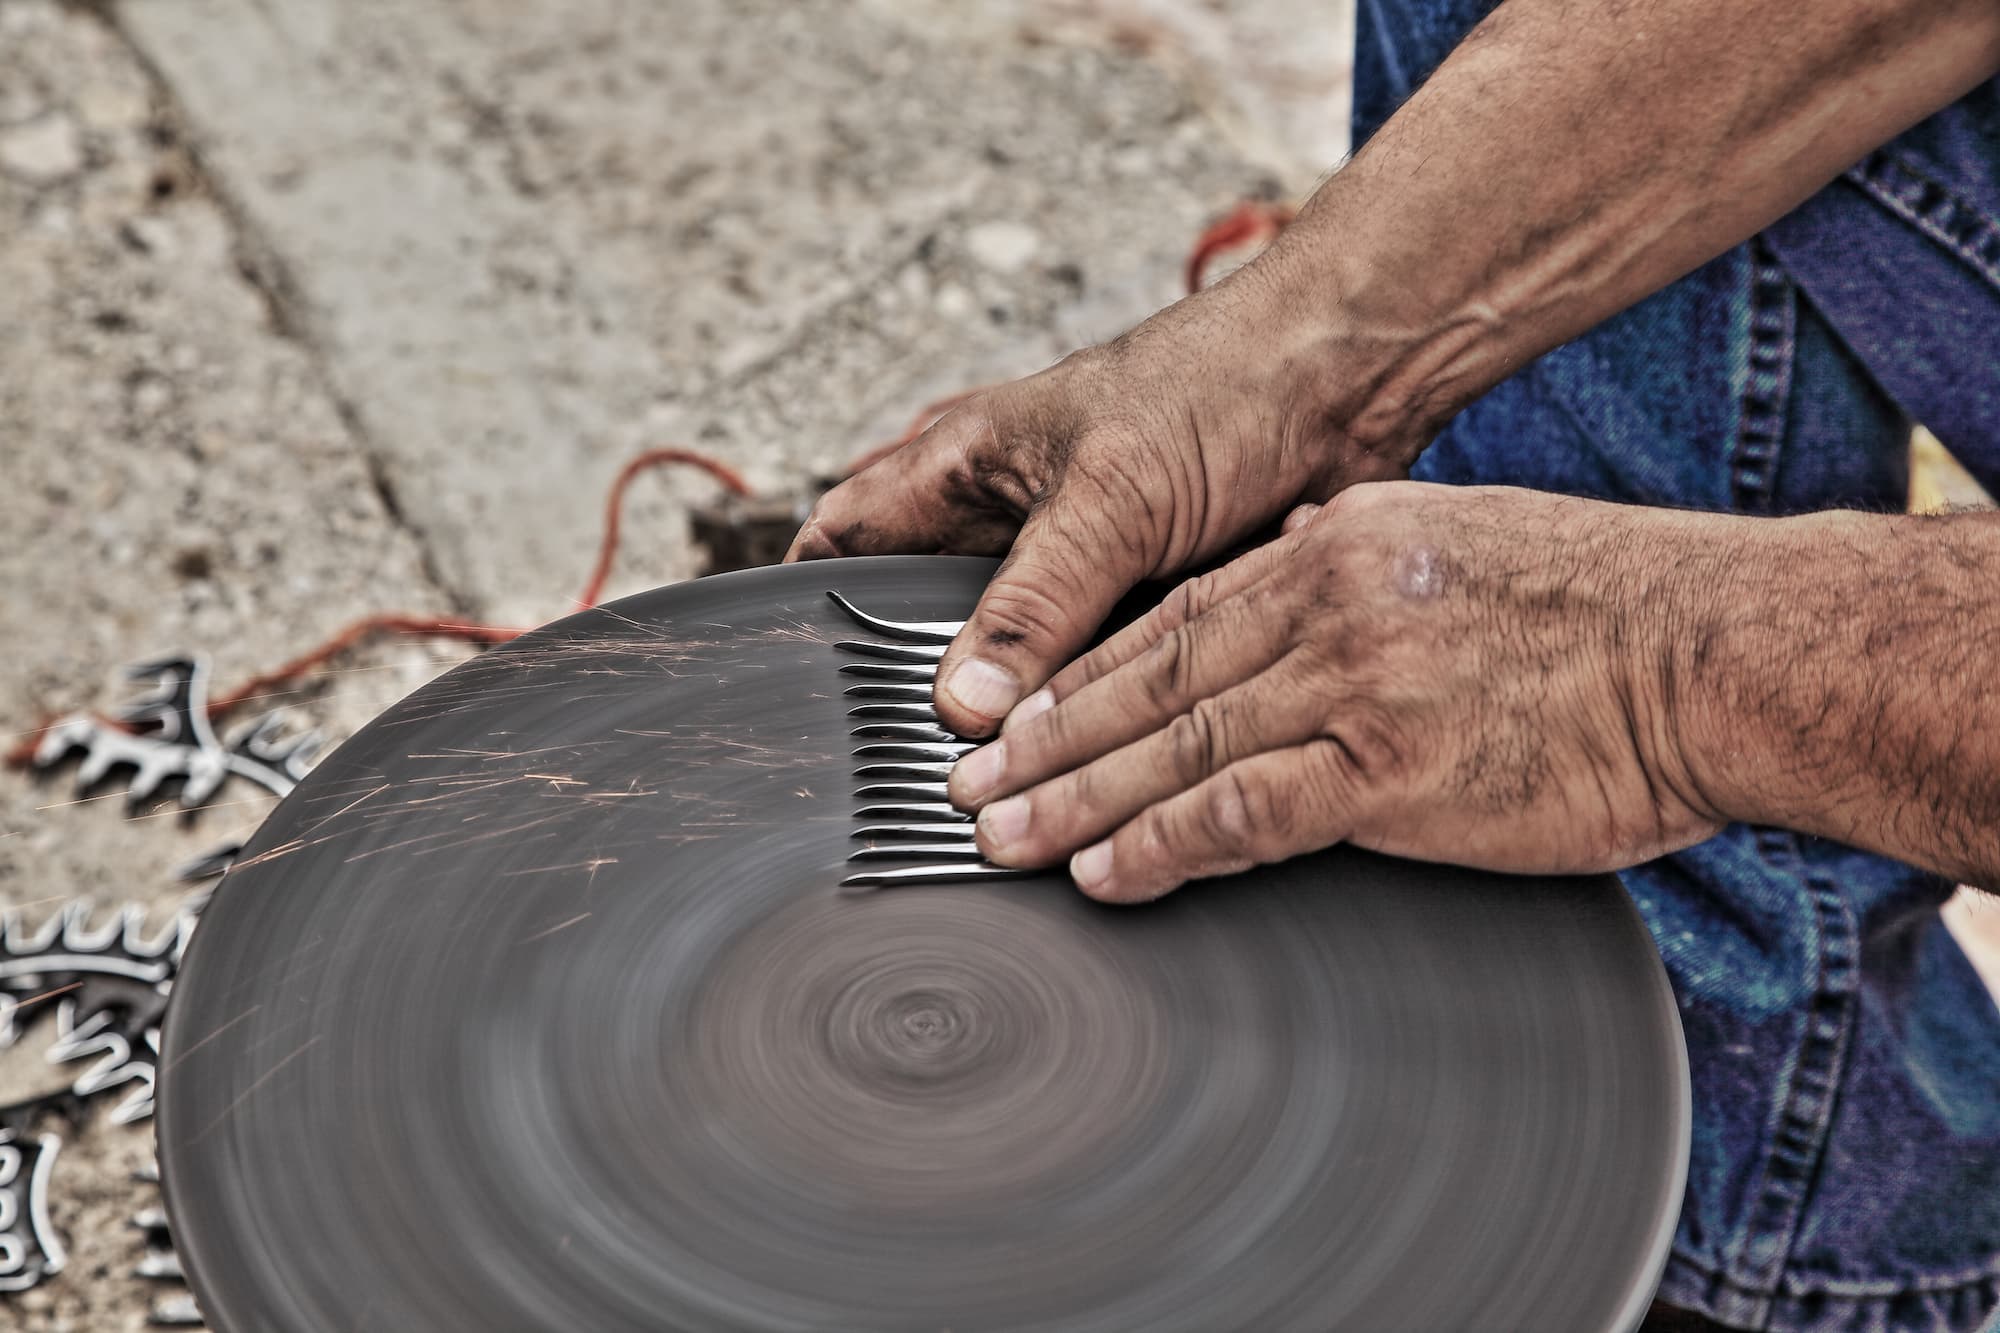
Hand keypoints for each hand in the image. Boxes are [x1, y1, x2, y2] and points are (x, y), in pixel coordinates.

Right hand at [785, 254, 1421, 736]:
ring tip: (991, 793)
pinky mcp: (1141, 605)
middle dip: (913, 687)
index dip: (810, 606)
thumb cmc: (1223, 387)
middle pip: (922, 619)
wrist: (1352, 383)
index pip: (846, 538)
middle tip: (908, 771)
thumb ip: (1032, 602)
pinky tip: (1082, 767)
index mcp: (965, 463)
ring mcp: (1075, 568)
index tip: (797, 691)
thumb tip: (962, 705)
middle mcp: (1009, 520)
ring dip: (1008, 717)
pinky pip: (1091, 676)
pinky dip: (1084, 715)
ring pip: (1010, 663)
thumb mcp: (1110, 495)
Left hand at [945, 482, 1726, 901]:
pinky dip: (1162, 843)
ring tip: (1002, 839)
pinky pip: (1244, 812)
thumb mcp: (1460, 534)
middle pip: (1148, 682)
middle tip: (966, 787)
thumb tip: (1287, 563)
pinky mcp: (1390, 770)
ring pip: (1173, 746)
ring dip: (1074, 800)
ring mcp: (1352, 685)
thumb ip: (1358, 556)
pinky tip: (1106, 871)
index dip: (1082, 674)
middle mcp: (1325, 605)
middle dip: (1044, 740)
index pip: (1174, 619)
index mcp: (1336, 548)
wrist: (1710, 649)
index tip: (1017, 715)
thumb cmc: (1604, 601)